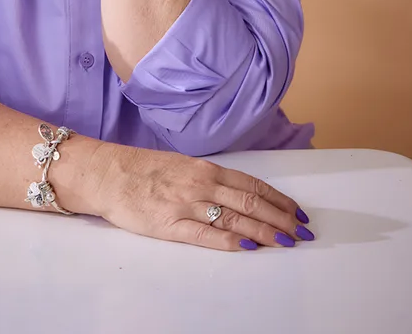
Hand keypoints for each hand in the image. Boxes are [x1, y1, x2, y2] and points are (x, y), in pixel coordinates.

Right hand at [88, 142, 314, 251]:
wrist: (108, 174)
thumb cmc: (143, 169)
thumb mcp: (182, 165)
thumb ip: (209, 178)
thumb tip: (239, 194)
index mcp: (206, 167)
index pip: (252, 184)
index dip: (279, 200)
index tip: (298, 213)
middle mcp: (202, 183)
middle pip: (251, 202)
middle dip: (282, 218)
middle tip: (303, 233)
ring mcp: (187, 204)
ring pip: (236, 218)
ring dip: (265, 231)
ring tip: (287, 242)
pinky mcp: (171, 225)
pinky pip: (207, 234)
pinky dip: (231, 240)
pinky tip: (249, 246)